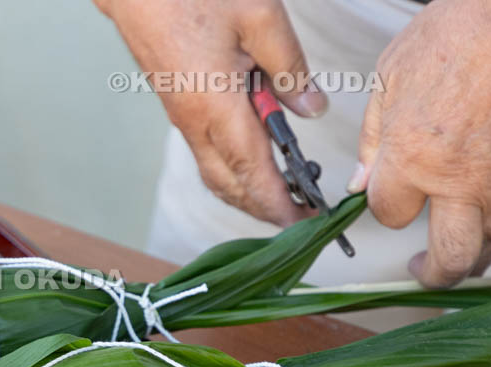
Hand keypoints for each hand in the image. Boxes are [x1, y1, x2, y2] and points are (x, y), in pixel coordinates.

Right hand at [96, 0, 327, 225]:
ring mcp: (184, 119)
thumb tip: (310, 108)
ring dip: (248, 192)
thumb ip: (289, 66)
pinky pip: (208, 155)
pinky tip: (258, 158)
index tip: (304, 222)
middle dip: (265, 209)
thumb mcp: (259, 16)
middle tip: (302, 214)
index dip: (279, 204)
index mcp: (215, 107)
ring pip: (217, 175)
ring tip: (285, 192)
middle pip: (230, 187)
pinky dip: (235, 171)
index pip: (251, 173)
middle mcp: (195, 123)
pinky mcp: (180, 110)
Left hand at [349, 0, 490, 287]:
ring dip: (476, 252)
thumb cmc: (455, 34)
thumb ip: (372, 138)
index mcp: (412, 158)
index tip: (389, 199)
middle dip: (436, 272)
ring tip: (463, 254)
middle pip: (449, 255)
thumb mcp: (389, 79)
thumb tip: (359, 180)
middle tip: (426, 269)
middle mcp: (460, 178)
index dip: (386, 207)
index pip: (388, 214)